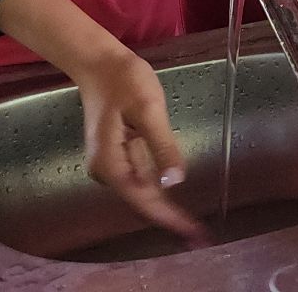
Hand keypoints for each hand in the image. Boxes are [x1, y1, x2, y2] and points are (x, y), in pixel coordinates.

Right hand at [73, 49, 208, 247]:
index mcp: (110, 163)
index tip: (191, 235)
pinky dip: (158, 186)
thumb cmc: (123, 81)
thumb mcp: (148, 110)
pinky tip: (174, 196)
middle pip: (142, 200)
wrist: (98, 62)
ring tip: (191, 224)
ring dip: (164, 205)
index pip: (143, 200)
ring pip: (141, 190)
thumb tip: (174, 181)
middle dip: (169, 216)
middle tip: (199, 235)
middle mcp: (106, 170)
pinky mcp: (115, 153)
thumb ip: (162, 146)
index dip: (168, 218)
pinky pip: (140, 176)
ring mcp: (109, 163)